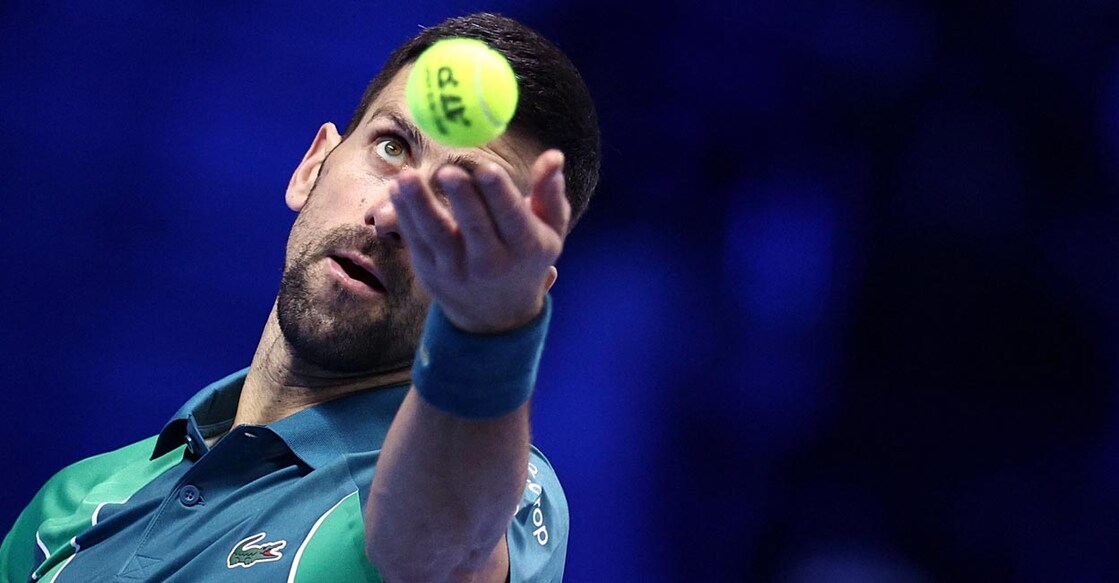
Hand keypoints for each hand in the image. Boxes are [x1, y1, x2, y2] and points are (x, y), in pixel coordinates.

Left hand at [390, 149, 568, 333]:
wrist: (496, 315)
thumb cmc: (526, 257)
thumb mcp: (549, 230)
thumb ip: (550, 192)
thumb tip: (554, 156)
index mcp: (525, 247)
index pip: (512, 218)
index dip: (500, 194)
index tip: (488, 168)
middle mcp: (491, 262)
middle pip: (474, 227)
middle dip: (462, 199)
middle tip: (448, 171)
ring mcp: (456, 269)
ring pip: (436, 234)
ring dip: (419, 205)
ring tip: (407, 176)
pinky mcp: (429, 270)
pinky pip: (416, 239)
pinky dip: (404, 213)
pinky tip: (396, 188)